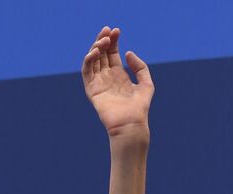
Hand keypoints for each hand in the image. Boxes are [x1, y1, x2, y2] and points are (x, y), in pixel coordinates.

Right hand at [81, 26, 152, 140]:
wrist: (131, 124)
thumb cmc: (140, 108)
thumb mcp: (146, 84)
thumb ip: (140, 67)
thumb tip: (128, 53)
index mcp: (119, 75)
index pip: (112, 53)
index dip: (113, 41)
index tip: (116, 30)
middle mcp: (107, 77)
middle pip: (101, 53)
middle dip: (103, 40)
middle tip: (107, 30)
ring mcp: (98, 82)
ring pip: (93, 59)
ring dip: (96, 47)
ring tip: (103, 39)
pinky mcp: (91, 89)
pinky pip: (86, 71)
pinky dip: (88, 59)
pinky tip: (95, 51)